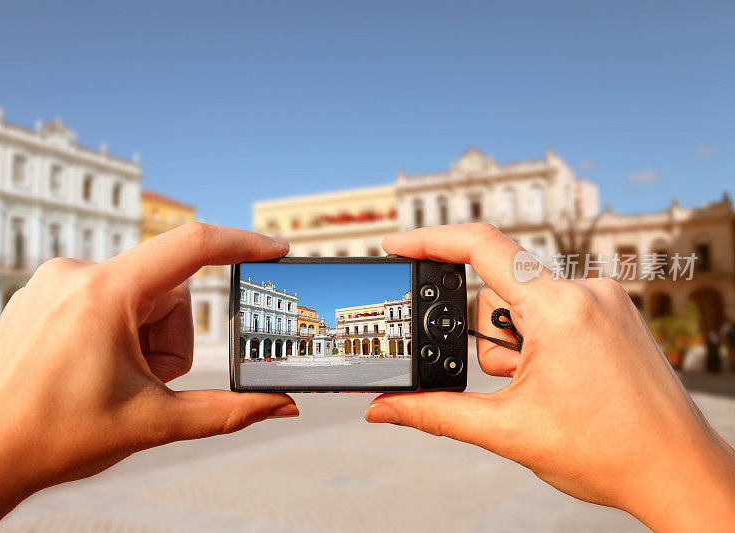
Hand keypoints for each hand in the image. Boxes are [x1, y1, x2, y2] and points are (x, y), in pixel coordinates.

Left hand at [0, 223, 296, 532]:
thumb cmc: (57, 439)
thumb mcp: (153, 423)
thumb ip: (228, 412)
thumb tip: (283, 406)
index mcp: (106, 293)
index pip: (191, 248)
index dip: (242, 246)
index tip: (277, 250)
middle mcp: (75, 273)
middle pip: (166, 291)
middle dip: (170, 339)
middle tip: (143, 383)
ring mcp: (51, 281)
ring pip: (135, 295)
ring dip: (142, 337)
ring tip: (110, 380)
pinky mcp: (38, 293)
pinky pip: (102, 297)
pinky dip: (114, 330)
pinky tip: (86, 368)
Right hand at [365, 224, 734, 531]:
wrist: (678, 473)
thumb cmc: (609, 452)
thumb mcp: (507, 431)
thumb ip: (435, 412)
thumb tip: (382, 409)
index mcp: (559, 310)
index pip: (480, 246)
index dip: (427, 240)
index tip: (394, 246)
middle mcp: (587, 291)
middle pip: (499, 289)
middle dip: (487, 338)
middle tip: (512, 383)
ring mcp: (605, 299)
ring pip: (526, 302)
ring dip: (514, 344)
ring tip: (544, 390)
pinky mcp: (614, 312)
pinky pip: (555, 308)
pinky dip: (538, 339)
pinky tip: (561, 380)